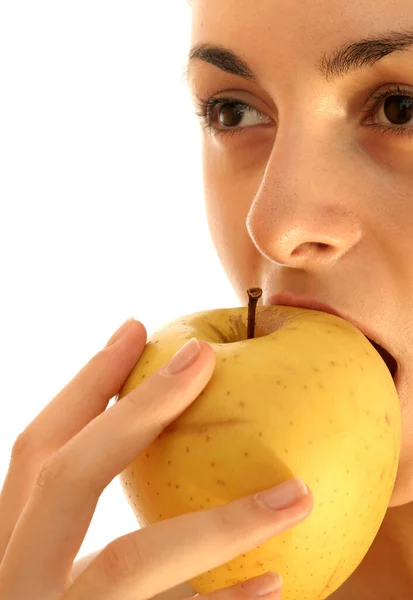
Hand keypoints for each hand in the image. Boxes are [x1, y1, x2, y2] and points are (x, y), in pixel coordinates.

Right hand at [0, 318, 312, 599]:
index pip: (38, 448)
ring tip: (293, 494)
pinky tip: (274, 590)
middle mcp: (14, 578)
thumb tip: (137, 442)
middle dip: (136, 407)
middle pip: (68, 474)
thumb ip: (66, 522)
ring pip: (131, 562)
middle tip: (203, 357)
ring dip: (219, 522)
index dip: (82, 384)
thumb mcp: (41, 564)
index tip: (133, 329)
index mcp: (5, 544)